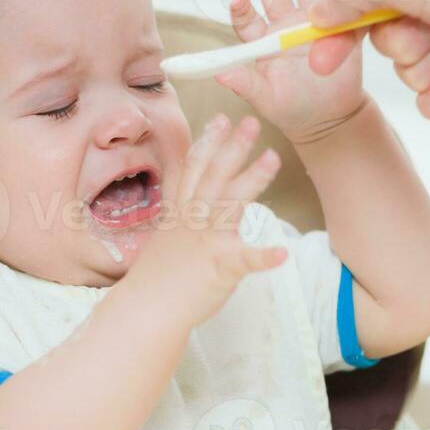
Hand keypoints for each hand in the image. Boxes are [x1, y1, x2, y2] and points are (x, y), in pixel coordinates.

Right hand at [128, 112, 287, 322]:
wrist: (147, 311)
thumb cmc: (157, 280)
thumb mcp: (164, 239)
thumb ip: (179, 220)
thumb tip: (187, 208)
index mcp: (181, 214)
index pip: (194, 171)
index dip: (207, 143)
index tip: (220, 118)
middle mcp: (193, 221)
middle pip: (215, 176)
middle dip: (233, 148)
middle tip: (252, 122)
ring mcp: (207, 242)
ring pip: (231, 203)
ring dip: (253, 179)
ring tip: (274, 159)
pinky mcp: (220, 268)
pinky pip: (245, 261)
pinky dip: (263, 257)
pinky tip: (283, 253)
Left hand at [215, 0, 366, 143]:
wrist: (330, 118)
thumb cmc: (292, 109)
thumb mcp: (266, 99)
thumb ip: (245, 84)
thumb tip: (220, 74)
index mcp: (261, 41)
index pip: (247, 18)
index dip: (242, 7)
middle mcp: (283, 26)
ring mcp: (310, 23)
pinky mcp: (338, 27)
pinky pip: (339, 6)